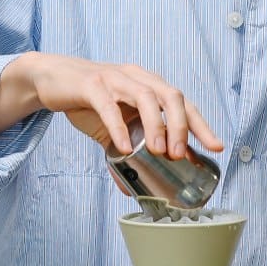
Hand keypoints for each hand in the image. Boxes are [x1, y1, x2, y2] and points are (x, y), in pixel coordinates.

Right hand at [0, 52, 222, 158]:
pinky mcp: (91, 84)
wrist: (51, 79)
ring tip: (159, 151)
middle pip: (170, 95)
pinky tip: (124, 146)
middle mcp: (136, 77)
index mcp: (147, 85)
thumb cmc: (88, 100)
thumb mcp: (111, 126)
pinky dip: (119, 126)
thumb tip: (131, 188)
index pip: (182, 103)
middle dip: (181, 125)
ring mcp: (114, 78)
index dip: (201, 124)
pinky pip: (109, 104)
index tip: (215, 147)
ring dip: (156, 124)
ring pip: (145, 95)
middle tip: (180, 154)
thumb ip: (124, 150)